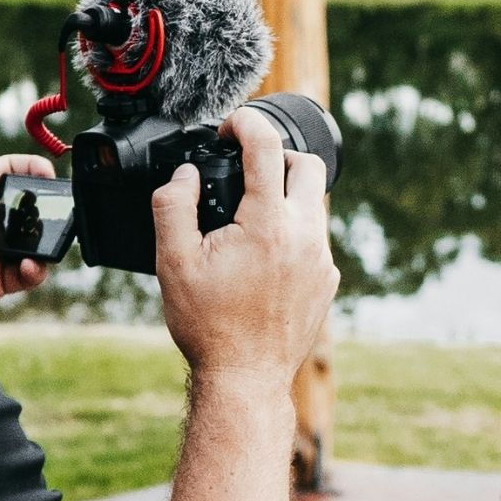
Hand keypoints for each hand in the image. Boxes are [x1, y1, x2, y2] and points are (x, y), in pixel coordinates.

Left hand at [0, 136, 56, 316]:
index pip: (6, 173)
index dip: (30, 168)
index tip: (48, 173)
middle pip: (24, 208)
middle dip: (44, 207)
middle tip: (55, 210)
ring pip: (30, 243)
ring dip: (45, 241)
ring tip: (44, 243)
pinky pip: (24, 276)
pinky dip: (35, 271)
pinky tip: (28, 266)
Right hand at [152, 110, 337, 393]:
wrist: (245, 377)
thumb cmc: (208, 325)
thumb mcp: (173, 262)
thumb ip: (173, 206)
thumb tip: (184, 174)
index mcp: (266, 223)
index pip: (265, 146)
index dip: (245, 123)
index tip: (228, 128)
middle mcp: (304, 235)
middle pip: (306, 165)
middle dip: (275, 154)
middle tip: (244, 168)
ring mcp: (321, 258)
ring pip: (314, 202)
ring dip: (284, 194)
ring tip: (248, 216)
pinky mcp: (327, 279)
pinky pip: (316, 236)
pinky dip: (292, 229)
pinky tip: (262, 254)